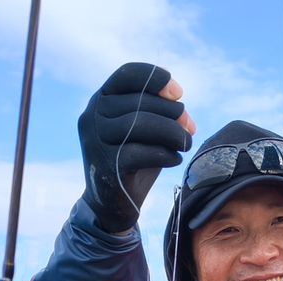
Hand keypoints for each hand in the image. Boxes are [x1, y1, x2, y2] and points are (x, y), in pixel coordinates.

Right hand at [78, 62, 196, 233]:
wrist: (112, 204)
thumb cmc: (133, 159)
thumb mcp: (144, 129)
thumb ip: (158, 111)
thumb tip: (180, 105)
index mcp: (100, 100)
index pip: (127, 74)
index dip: (156, 78)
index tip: (178, 94)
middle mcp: (92, 117)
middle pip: (141, 100)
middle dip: (173, 113)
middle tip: (190, 128)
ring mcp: (96, 142)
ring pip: (142, 124)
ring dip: (173, 133)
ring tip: (186, 143)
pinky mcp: (108, 166)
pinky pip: (144, 152)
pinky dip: (167, 155)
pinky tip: (175, 159)